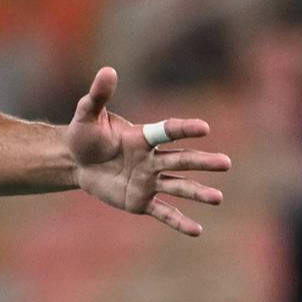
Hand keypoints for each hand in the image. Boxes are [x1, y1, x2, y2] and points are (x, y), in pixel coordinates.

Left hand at [67, 67, 231, 235]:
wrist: (75, 162)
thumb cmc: (84, 135)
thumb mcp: (86, 115)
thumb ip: (97, 96)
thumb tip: (107, 70)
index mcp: (143, 138)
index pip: (168, 132)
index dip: (185, 129)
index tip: (204, 128)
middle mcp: (152, 159)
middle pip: (181, 160)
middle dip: (203, 162)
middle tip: (226, 163)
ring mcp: (149, 181)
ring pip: (178, 186)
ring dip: (197, 192)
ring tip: (218, 198)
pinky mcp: (140, 201)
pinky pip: (163, 212)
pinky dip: (179, 221)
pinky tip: (197, 230)